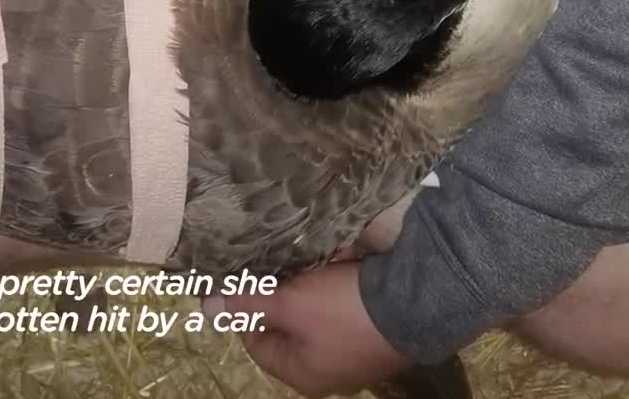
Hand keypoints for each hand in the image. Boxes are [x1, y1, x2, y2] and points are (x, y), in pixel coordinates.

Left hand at [203, 261, 410, 396]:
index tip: (249, 277)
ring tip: (318, 257)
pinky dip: (340, 275)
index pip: (256, 340)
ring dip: (314, 277)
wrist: (422, 300)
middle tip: (283, 261)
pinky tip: (344, 256)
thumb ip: (247, 304)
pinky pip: (345, 296)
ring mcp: (355, 346)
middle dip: (285, 287)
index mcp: (303, 373)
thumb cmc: (344, 311)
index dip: (247, 307)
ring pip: (316, 305)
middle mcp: (329, 366)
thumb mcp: (288, 304)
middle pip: (288, 322)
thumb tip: (206, 308)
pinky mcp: (376, 323)